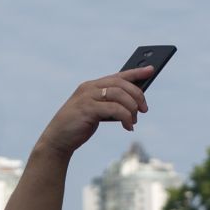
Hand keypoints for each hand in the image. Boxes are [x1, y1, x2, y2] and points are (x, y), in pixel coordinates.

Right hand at [34, 66, 153, 158]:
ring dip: (131, 109)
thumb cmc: (79, 125)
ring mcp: (87, 97)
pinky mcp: (87, 109)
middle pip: (121, 84)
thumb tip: (134, 104)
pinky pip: (114, 109)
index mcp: (92, 86)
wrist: (58, 139)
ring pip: (119, 95)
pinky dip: (125, 118)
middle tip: (144, 109)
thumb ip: (110, 105)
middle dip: (137, 95)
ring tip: (133, 121)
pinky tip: (128, 127)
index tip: (151, 70)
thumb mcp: (96, 111)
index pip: (118, 75)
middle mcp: (89, 88)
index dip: (135, 72)